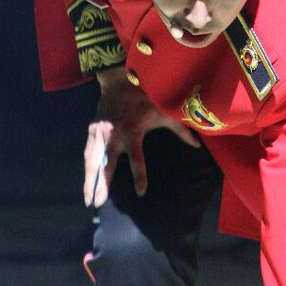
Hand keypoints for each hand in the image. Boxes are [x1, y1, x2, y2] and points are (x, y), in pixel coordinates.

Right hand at [83, 66, 200, 205]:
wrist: (118, 82)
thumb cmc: (143, 99)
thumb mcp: (163, 113)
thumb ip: (179, 130)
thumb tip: (197, 144)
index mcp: (132, 132)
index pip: (137, 159)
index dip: (140, 175)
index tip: (141, 192)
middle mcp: (114, 135)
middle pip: (106, 164)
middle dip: (102, 184)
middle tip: (99, 203)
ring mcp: (100, 134)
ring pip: (92, 161)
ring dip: (89, 181)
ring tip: (88, 199)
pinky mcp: (92, 131)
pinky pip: (88, 153)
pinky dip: (87, 169)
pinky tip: (87, 182)